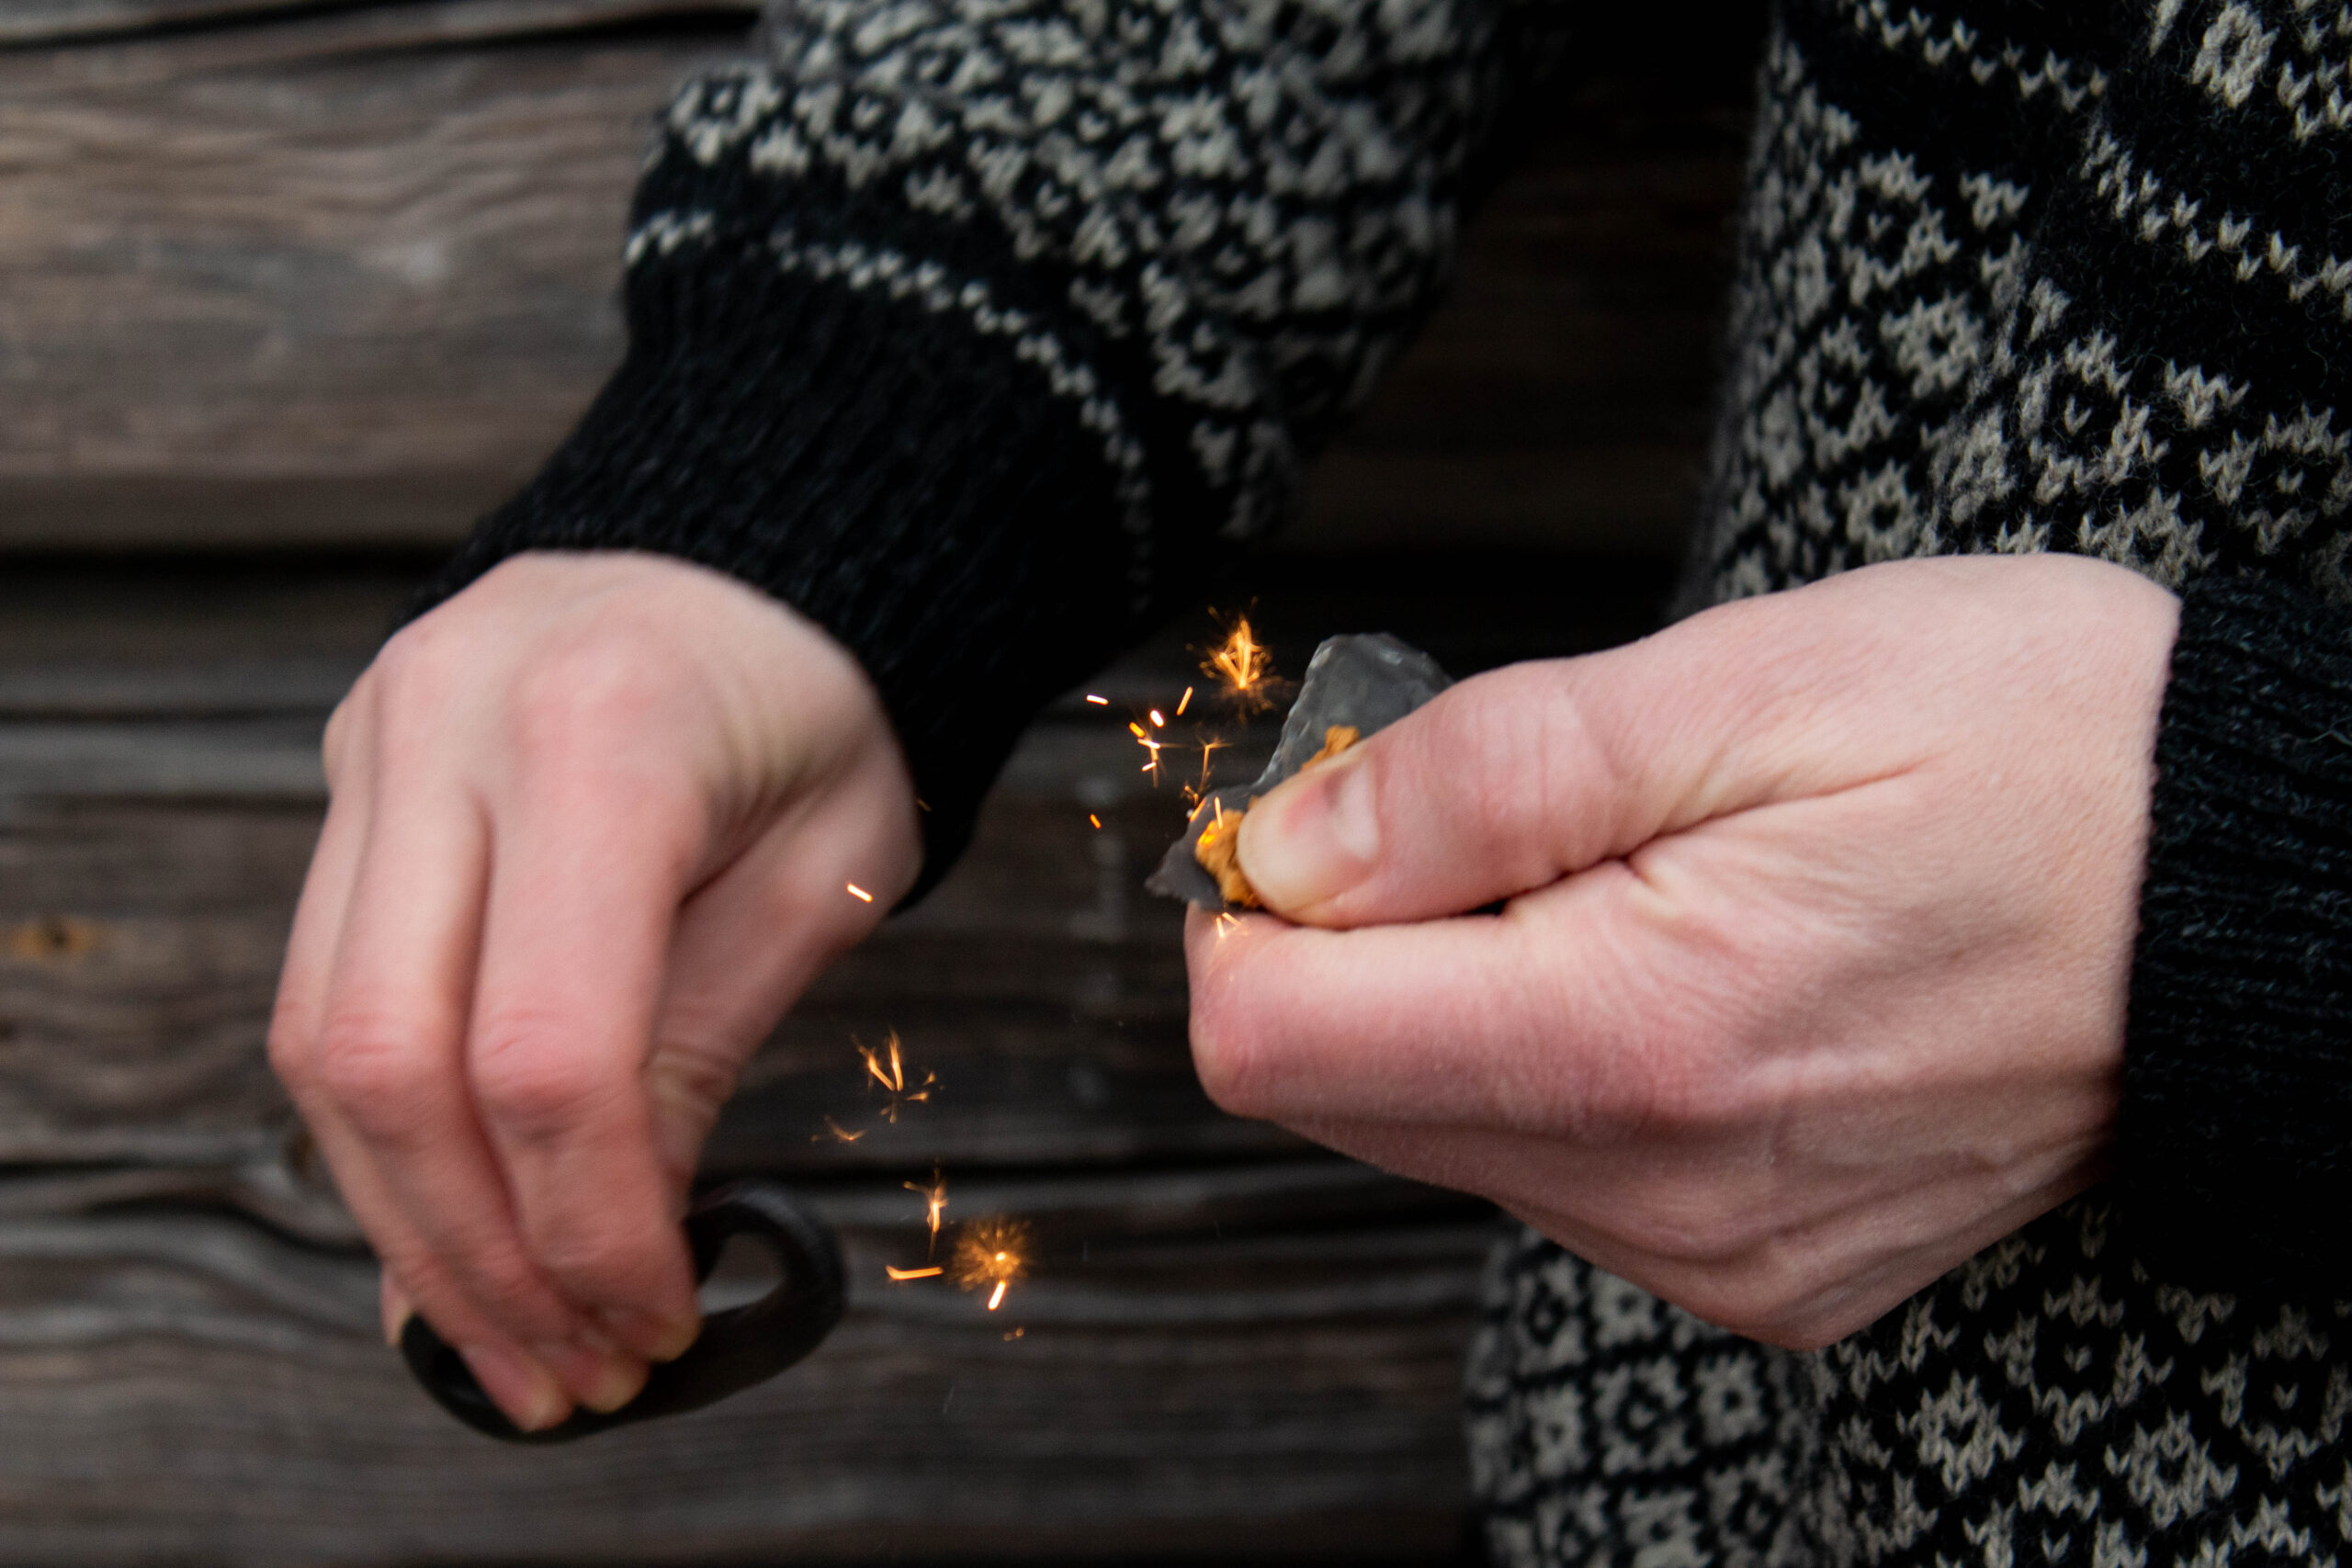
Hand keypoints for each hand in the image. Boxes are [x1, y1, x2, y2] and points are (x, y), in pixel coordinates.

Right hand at [269, 552, 918, 1427]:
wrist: (767, 548)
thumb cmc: (829, 703)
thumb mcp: (822, 873)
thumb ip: (702, 1044)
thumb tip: (620, 1241)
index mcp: (603, 734)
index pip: (548, 1048)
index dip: (592, 1223)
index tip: (656, 1315)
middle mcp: (447, 724)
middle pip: (394, 1061)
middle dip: (478, 1255)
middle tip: (567, 1369)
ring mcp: (379, 742)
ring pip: (327, 1041)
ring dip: (410, 1219)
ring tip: (511, 1335)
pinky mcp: (354, 778)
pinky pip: (329, 987)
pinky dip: (387, 1130)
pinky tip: (455, 1222)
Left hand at [1186, 555, 2178, 1348]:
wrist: (2262, 894)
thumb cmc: (2040, 748)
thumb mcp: (1748, 682)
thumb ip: (1479, 777)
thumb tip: (1283, 850)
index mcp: (1636, 1043)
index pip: (1269, 1040)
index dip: (1252, 905)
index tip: (1338, 804)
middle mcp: (1663, 1195)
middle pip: (1337, 1092)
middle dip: (1360, 940)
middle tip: (1515, 808)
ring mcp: (1715, 1251)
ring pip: (1440, 1131)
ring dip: (1468, 992)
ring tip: (1637, 869)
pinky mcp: (1761, 1267)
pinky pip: (1558, 1168)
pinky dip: (1561, 1053)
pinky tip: (1683, 956)